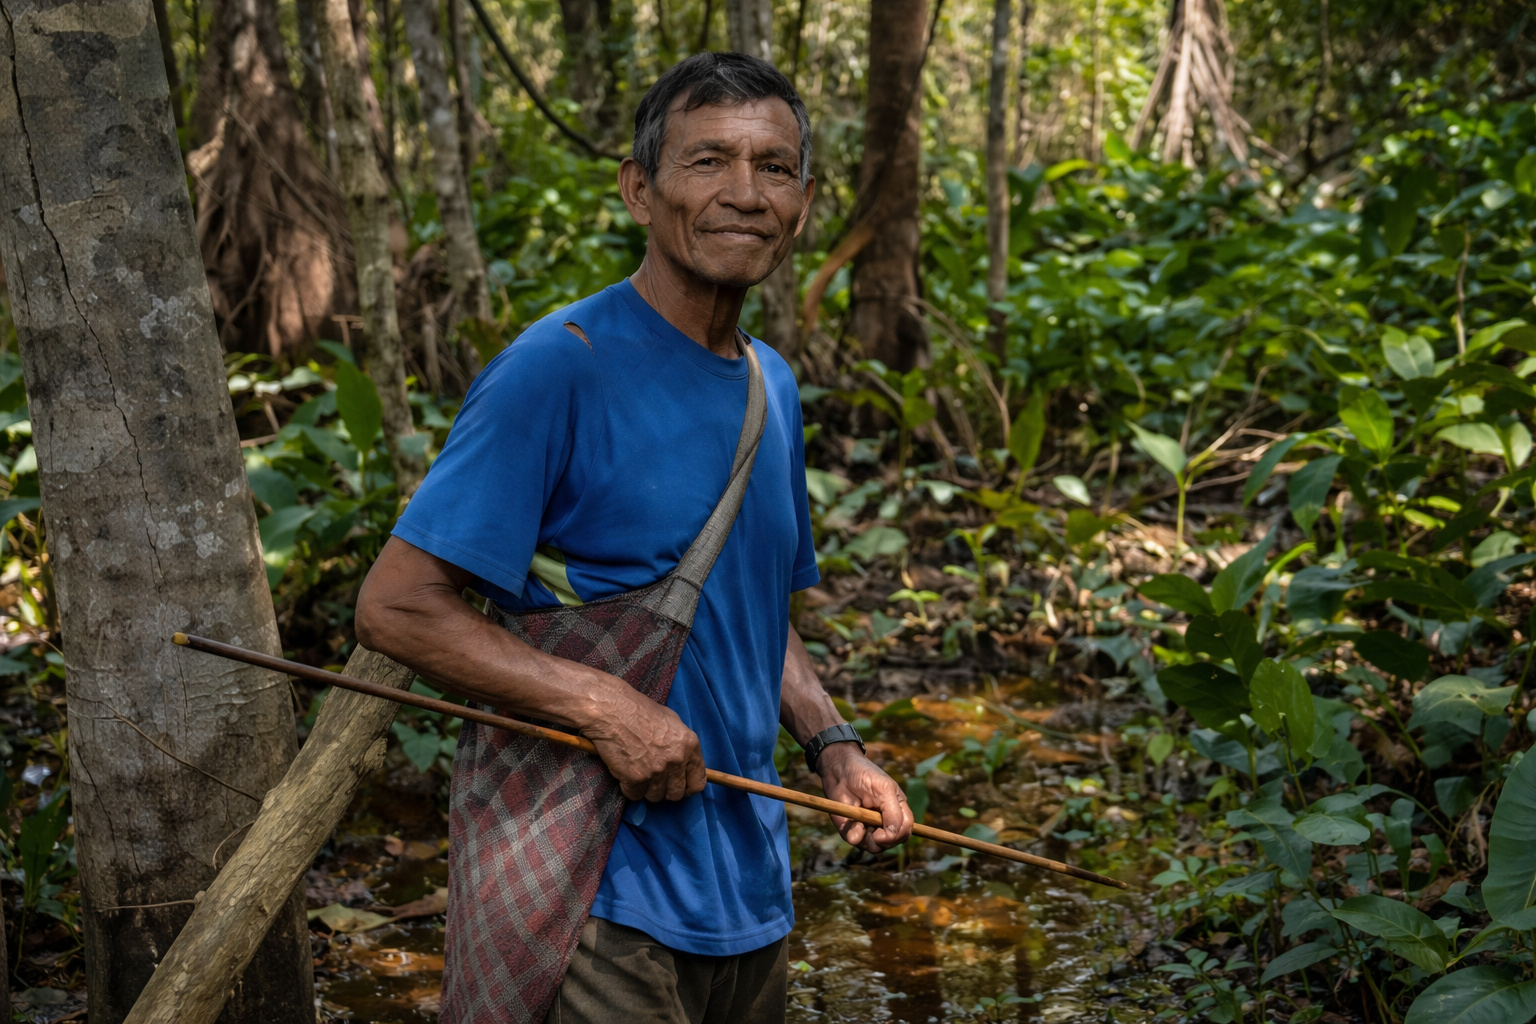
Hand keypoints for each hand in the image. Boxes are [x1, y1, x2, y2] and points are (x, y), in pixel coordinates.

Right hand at [581, 681, 705, 801]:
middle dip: (664, 789)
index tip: (679, 787)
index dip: (687, 787)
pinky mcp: (636, 778)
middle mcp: (676, 759)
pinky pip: (635, 795)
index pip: (698, 782)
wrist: (612, 710)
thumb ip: (681, 744)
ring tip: (637, 770)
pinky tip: (625, 772)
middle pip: (676, 793)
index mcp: (689, 745)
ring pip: (655, 797)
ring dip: (646, 788)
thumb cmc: (638, 711)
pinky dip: (628, 787)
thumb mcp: (671, 721)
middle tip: (653, 779)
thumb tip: (685, 762)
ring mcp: (657, 770)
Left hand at [816, 744, 913, 852]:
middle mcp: (885, 821)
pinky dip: (851, 833)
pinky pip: (854, 840)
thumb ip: (893, 813)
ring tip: (859, 818)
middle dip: (882, 841)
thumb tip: (891, 837)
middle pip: (892, 843)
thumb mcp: (884, 789)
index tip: (880, 834)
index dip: (896, 836)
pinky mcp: (852, 829)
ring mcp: (869, 827)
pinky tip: (849, 820)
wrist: (839, 769)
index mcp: (898, 810)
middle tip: (871, 831)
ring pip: (873, 847)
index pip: (905, 831)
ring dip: (865, 838)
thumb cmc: (864, 774)